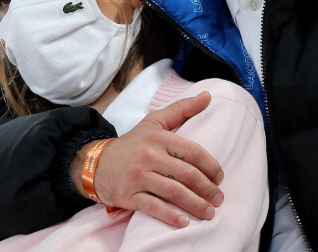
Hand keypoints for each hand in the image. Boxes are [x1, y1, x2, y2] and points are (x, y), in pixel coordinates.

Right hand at [72, 92, 223, 227]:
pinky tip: (184, 222)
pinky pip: (153, 207)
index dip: (210, 166)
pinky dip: (170, 216)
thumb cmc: (133, 142)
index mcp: (158, 137)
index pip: (192, 151)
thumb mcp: (155, 122)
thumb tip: (207, 95)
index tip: (220, 177)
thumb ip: (182, 108)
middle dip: (207, 188)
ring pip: (173, 192)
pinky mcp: (128, 195)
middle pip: (185, 174)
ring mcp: (138, 176)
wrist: (97, 162)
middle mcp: (148, 155)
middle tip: (219, 198)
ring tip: (210, 212)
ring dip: (195, 204)